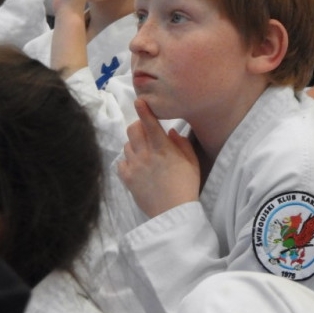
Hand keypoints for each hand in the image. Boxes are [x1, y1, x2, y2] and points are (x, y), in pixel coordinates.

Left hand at [118, 100, 200, 217]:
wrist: (173, 212)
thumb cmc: (186, 185)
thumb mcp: (192, 162)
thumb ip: (181, 143)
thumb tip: (171, 132)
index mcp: (163, 148)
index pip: (149, 123)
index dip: (144, 110)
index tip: (139, 100)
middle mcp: (145, 154)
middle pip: (133, 129)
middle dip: (139, 126)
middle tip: (147, 133)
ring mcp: (134, 166)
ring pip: (127, 144)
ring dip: (134, 144)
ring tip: (145, 153)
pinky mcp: (127, 179)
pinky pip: (121, 162)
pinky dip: (128, 161)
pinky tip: (137, 166)